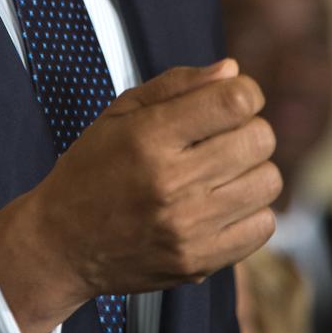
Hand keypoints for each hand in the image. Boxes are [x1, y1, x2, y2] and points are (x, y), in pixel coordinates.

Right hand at [0, 59, 279, 332]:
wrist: (63, 243)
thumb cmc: (93, 168)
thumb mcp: (121, 112)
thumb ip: (178, 85)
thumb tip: (233, 70)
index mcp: (150, 137)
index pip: (236, 101)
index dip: (245, 92)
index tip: (231, 100)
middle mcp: (172, 183)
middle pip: (260, 138)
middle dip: (248, 128)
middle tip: (223, 136)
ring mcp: (188, 227)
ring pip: (268, 181)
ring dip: (252, 169)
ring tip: (223, 171)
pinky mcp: (198, 262)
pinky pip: (263, 227)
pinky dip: (251, 210)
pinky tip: (223, 203)